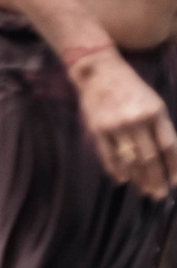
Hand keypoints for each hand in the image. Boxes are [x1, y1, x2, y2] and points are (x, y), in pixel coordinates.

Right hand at [73, 53, 176, 198]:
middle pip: (150, 157)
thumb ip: (158, 127)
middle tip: (158, 194)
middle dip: (155, 178)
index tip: (174, 183)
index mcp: (155, 113)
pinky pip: (109, 155)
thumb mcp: (152, 102)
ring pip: (130, 159)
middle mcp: (137, 120)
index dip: (172, 167)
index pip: (168, 146)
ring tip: (143, 190)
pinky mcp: (98, 129)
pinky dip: (116, 169)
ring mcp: (116, 126)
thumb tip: (164, 156)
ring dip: (138, 178)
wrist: (99, 72)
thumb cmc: (130, 87)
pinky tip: (122, 179)